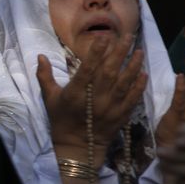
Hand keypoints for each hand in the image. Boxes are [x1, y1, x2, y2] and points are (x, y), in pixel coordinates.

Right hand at [36, 34, 145, 154]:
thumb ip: (45, 76)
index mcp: (75, 94)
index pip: (87, 69)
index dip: (96, 53)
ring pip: (124, 83)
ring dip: (133, 66)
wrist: (77, 146)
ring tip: (139, 51)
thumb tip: (40, 56)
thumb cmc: (61, 119)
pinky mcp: (120, 116)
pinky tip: (144, 73)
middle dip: (119, 53)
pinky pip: (132, 99)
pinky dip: (138, 86)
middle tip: (128, 37)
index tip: (104, 37)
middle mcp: (94, 100)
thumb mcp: (49, 98)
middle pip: (109, 72)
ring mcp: (109, 108)